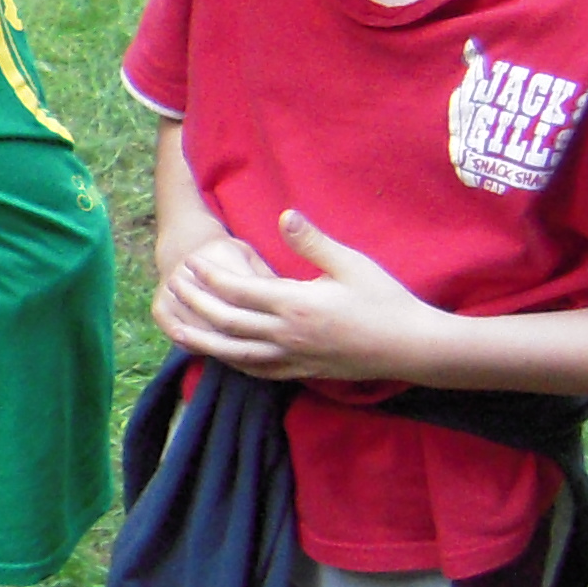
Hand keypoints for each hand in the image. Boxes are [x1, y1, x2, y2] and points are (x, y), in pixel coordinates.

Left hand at [154, 210, 443, 382]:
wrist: (411, 346)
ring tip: (178, 328)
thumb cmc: (385, 299)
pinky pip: (258, 371)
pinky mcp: (302, 372)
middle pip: (227, 322)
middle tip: (175, 287)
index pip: (239, 291)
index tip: (192, 264)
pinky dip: (233, 362)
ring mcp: (293, 357)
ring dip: (204, 340)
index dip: (211, 278)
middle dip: (197, 304)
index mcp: (296, 304)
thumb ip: (313, 242)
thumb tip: (285, 214)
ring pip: (235, 353)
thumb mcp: (351, 263)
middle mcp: (287, 335)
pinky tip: (221, 355)